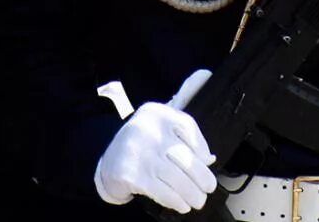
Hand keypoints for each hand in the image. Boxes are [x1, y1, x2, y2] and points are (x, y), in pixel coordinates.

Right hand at [94, 69, 216, 212]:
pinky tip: (182, 204)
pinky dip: (175, 200)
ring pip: (175, 177)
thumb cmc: (143, 145)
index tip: (207, 163)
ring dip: (191, 193)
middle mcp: (147, 129)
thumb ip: (184, 138)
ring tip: (198, 200)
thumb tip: (208, 159)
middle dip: (201, 176)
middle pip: (184, 156)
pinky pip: (161, 190)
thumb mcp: (161, 130)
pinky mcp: (131, 174)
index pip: (187, 126)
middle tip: (208, 188)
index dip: (201, 146)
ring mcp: (139, 153)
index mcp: (157, 114)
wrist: (109, 160)